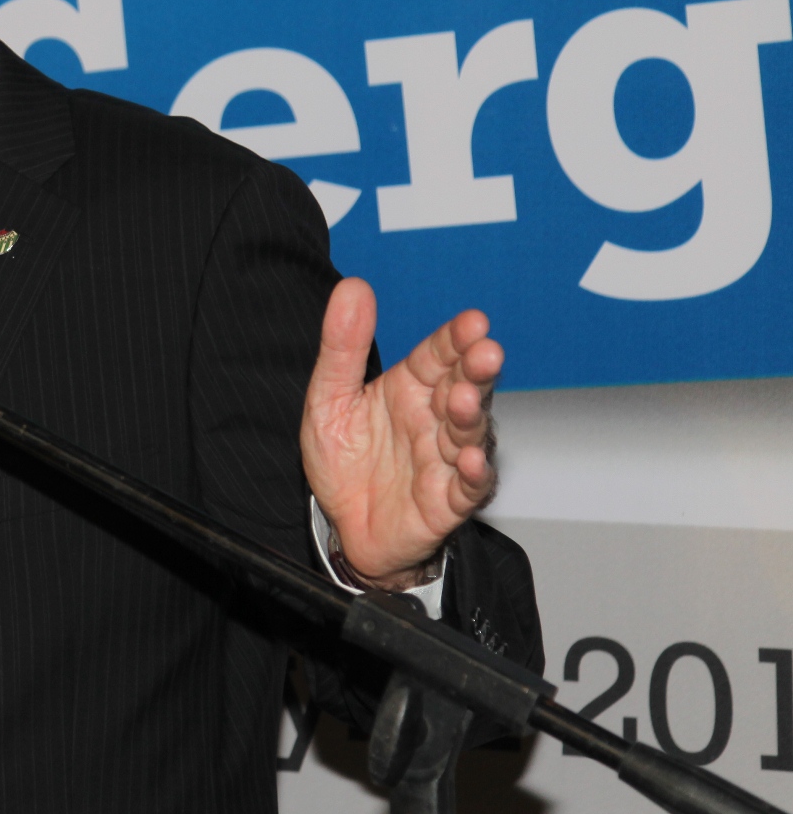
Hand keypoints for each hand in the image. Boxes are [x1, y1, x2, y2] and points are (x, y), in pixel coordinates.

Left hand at [301, 278, 500, 586]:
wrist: (341, 525)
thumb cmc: (345, 461)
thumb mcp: (328, 399)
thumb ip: (342, 347)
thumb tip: (352, 288)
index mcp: (410, 387)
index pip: (439, 354)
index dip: (456, 338)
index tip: (473, 321)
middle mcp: (435, 418)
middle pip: (464, 387)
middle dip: (477, 370)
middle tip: (485, 353)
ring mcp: (445, 458)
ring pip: (470, 433)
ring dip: (471, 416)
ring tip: (465, 400)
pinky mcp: (448, 500)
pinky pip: (468, 487)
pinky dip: (473, 474)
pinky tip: (470, 460)